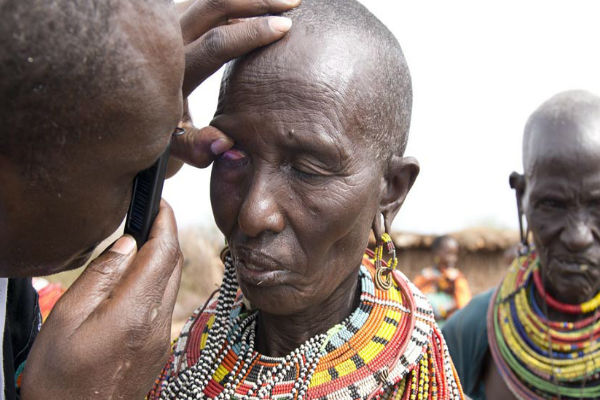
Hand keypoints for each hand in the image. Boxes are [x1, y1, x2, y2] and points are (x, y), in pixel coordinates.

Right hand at [21, 201, 182, 399]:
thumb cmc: (59, 376)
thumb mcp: (67, 318)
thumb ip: (101, 276)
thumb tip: (128, 243)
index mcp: (135, 311)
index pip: (164, 253)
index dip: (165, 222)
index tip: (160, 203)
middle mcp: (157, 323)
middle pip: (174, 265)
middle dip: (167, 235)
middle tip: (150, 216)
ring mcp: (161, 337)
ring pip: (172, 284)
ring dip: (163, 258)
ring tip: (140, 243)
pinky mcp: (158, 347)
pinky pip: (164, 303)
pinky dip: (157, 282)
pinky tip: (135, 279)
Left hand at [169, 0, 299, 171]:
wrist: (127, 116)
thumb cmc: (158, 135)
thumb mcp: (175, 147)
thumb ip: (197, 147)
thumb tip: (225, 144)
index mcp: (171, 75)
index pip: (215, 43)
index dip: (252, 32)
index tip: (285, 27)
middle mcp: (165, 43)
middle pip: (213, 4)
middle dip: (257, 0)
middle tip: (293, 3)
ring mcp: (166, 26)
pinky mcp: (169, 21)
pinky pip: (204, 2)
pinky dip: (234, 2)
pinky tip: (259, 6)